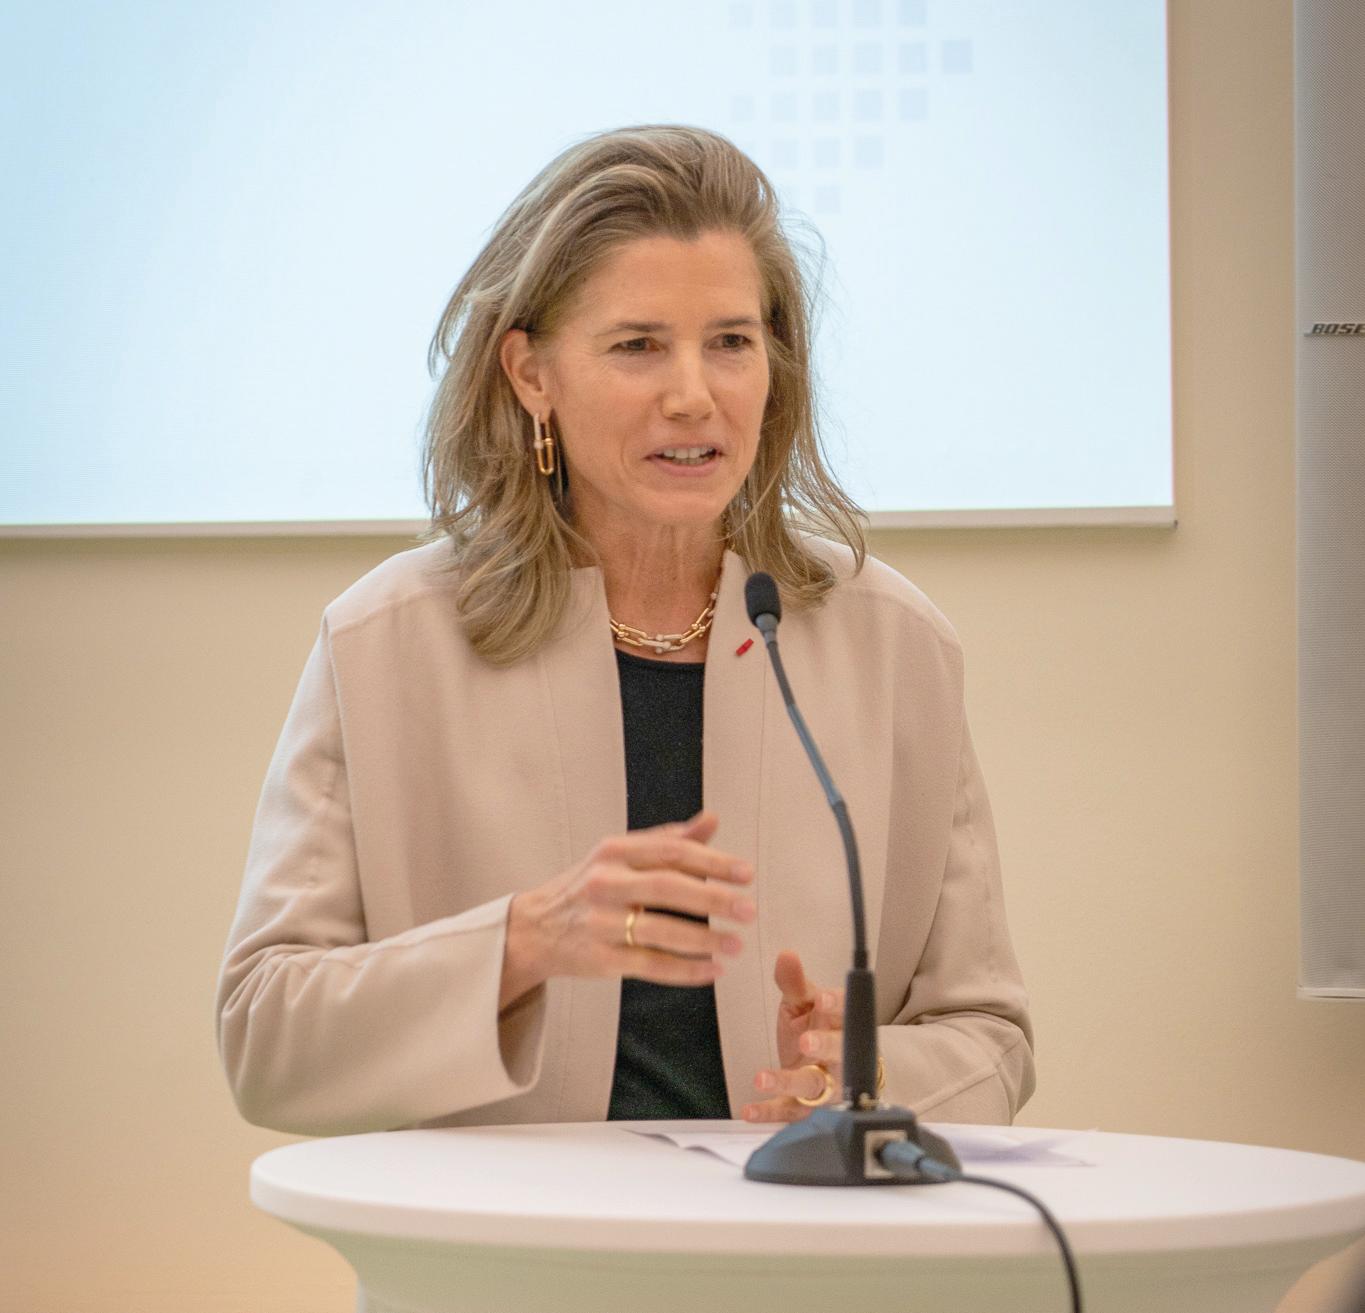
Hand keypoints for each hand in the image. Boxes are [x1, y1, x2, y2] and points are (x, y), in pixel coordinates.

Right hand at [499, 810, 754, 1009]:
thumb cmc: (587, 887)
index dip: (713, 861)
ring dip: (704, 939)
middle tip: (748, 910)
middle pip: (667, 887)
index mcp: (614, 851)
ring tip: (736, 944)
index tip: (746, 873)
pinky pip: (650, 966)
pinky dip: (685, 971)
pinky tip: (713, 970)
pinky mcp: (599, 959)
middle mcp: (605, 882)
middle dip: (714, 898)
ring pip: (661, 930)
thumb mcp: (619, 855)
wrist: (533, 929)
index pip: (671, 851)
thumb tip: (712, 820)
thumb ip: (668, 840)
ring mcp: (600, 922)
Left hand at [742, 949, 843, 1122]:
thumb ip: (794, 982)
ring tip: (763, 1077)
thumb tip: (786, 955)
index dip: (836, 1005)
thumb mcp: (804, 1004)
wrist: (829, 1072)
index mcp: (840, 1023)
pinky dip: (769, 1113)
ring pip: (814, 1086)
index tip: (822, 998)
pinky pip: (790, 1113)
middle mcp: (838, 1056)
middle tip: (807, 1040)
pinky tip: (750, 1110)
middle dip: (825, 1046)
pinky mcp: (806, 1107)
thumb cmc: (818, 1030)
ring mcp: (825, 1085)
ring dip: (789, 1082)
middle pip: (840, 1052)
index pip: (846, 1012)